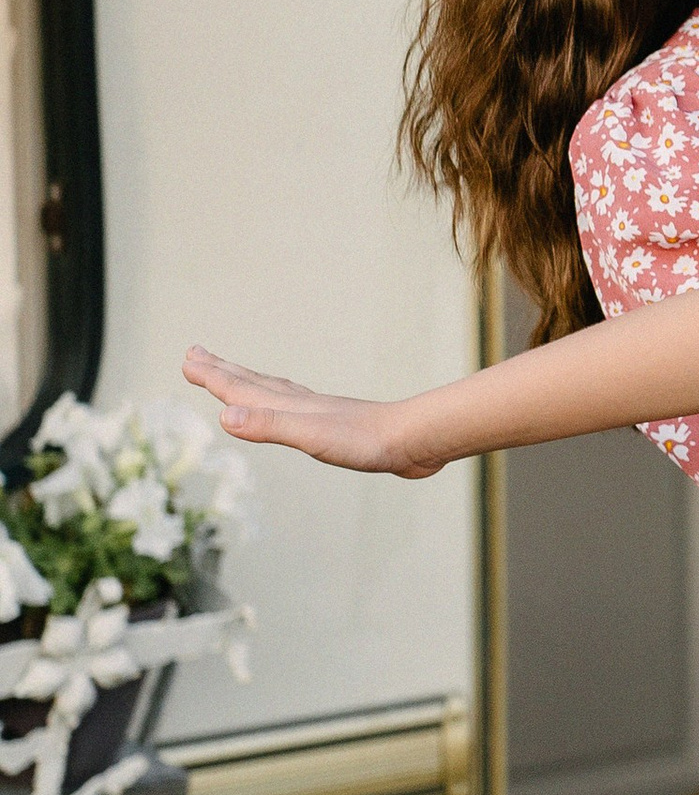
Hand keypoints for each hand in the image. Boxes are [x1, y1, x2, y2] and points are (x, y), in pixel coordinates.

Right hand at [183, 346, 436, 477]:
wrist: (415, 440)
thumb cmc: (364, 441)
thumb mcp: (310, 436)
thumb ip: (270, 425)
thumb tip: (226, 414)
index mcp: (289, 407)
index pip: (241, 389)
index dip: (212, 376)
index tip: (187, 359)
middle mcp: (301, 404)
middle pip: (253, 383)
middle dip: (222, 370)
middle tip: (195, 353)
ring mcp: (320, 414)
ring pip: (274, 393)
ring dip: (249, 383)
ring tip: (235, 375)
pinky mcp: (337, 428)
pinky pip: (296, 411)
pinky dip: (282, 405)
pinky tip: (292, 411)